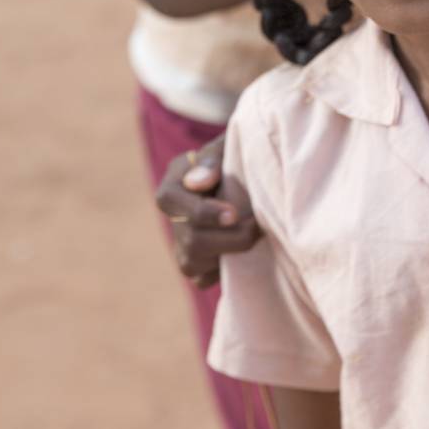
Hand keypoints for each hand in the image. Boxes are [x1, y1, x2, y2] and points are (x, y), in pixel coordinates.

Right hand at [154, 134, 261, 287]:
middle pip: (191, 241)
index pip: (171, 203)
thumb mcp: (222, 148)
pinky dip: (224, 270)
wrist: (241, 178)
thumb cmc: (231, 157)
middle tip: (257, 227)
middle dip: (229, 237)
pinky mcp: (195, 267)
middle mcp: (172, 220)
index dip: (204, 213)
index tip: (234, 213)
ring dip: (229, 252)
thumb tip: (199, 182)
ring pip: (194, 264)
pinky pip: (203, 280)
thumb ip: (212, 160)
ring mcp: (181, 246)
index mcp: (171, 188)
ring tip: (252, 235)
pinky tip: (242, 251)